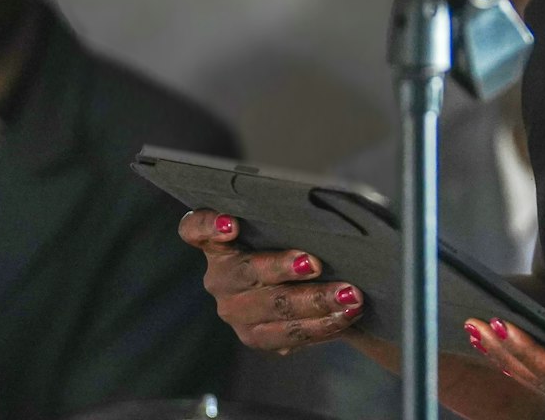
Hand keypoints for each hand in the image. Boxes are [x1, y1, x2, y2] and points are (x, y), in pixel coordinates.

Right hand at [178, 208, 367, 353]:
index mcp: (220, 244)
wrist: (313, 286)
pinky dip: (322, 325)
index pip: (195, 229)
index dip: (207, 226)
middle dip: (283, 268)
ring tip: (350, 295)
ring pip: (272, 309)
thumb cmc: (299, 240)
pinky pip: (288, 336)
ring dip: (314, 302)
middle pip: (246, 272)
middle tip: (316, 263)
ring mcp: (237, 311)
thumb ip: (293, 218)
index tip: (231, 225)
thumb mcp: (291, 226)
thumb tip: (330, 208)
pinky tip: (346, 315)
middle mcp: (221, 279)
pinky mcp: (258, 337)